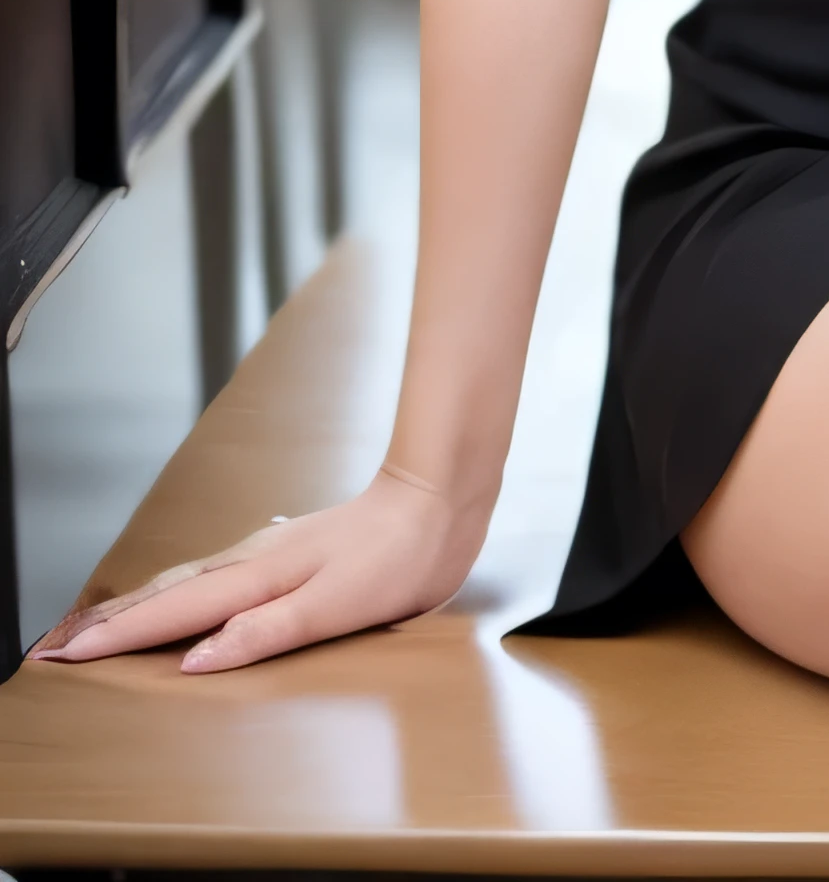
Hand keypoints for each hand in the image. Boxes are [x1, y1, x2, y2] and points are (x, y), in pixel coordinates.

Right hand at [29, 466, 485, 674]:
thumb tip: (194, 660)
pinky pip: (217, 578)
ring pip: (188, 584)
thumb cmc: (397, 557)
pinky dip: (182, 593)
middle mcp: (254, 562)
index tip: (62, 655)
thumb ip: (262, 632)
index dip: (114, 639)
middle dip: (109, 623)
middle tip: (56, 646)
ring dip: (140, 607)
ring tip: (100, 626)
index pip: (169, 615)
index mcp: (256, 579)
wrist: (438, 500)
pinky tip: (184, 598)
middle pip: (165, 596)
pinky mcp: (289, 555)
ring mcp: (270, 554)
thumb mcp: (333, 607)